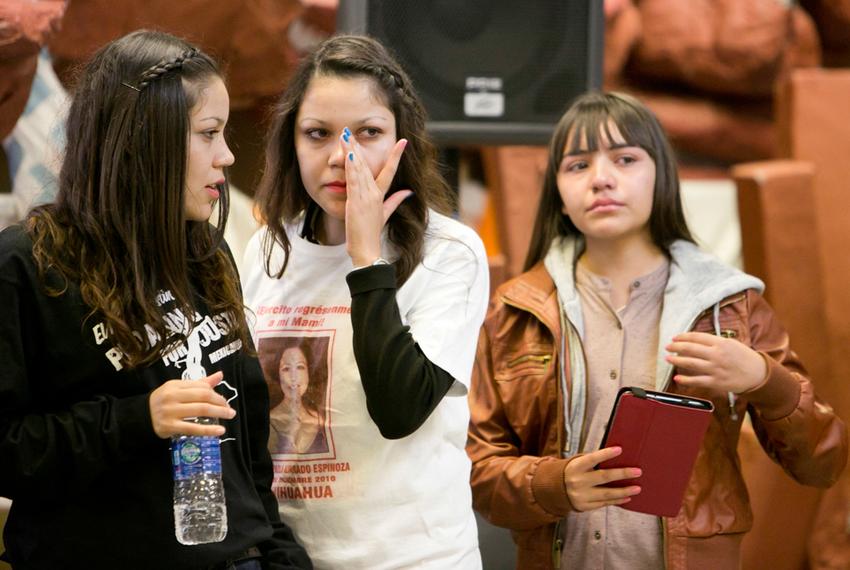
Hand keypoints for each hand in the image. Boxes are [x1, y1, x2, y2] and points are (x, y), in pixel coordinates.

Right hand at [149, 371, 235, 437]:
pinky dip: (209, 430)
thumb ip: (199, 383)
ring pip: (201, 410)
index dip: (216, 393)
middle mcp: (172, 397)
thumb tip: (220, 375)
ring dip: (219, 413)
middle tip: (230, 409)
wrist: (141, 417)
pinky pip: (193, 428)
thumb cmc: (164, 402)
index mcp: (175, 385)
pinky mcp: (169, 427)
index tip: (223, 400)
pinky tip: (220, 430)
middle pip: (203, 397)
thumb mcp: (178, 389)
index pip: (201, 386)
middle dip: (220, 402)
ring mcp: (170, 412)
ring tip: (229, 415)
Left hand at [341, 130, 412, 266]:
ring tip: (345, 137)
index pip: (390, 170)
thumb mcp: (385, 215)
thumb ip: (395, 201)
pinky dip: (351, 168)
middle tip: (350, 131)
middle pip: (368, 165)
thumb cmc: (372, 233)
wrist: (367, 249)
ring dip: (351, 152)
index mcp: (380, 195)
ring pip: (359, 170)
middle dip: (358, 147)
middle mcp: (374, 193)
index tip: (402, 141)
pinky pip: (353, 181)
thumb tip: (408, 192)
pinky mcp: (356, 202)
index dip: (396, 155)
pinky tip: (348, 156)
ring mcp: (365, 197)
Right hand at [563, 446, 641, 511]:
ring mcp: (581, 495)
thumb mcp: (577, 463)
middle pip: (604, 477)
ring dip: (624, 491)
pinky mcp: (584, 506)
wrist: (553, 489)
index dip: (606, 454)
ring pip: (606, 494)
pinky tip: (626, 497)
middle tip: (637, 471)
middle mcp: (577, 481)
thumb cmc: (572, 472)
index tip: (619, 449)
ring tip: (637, 488)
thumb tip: (616, 459)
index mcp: (575, 467)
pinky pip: (604, 504)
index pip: (592, 458)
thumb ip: (592, 461)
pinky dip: (617, 500)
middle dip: (622, 474)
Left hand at [666, 332, 766, 393]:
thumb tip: (695, 340)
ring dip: (677, 361)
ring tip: (668, 358)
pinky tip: (677, 378)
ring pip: (691, 364)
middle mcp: (717, 355)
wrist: (758, 374)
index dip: (683, 337)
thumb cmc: (744, 357)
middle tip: (668, 347)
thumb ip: (714, 342)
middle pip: (690, 349)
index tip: (674, 338)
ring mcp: (716, 369)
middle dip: (676, 347)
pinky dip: (686, 380)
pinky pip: (697, 381)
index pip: (697, 337)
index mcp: (721, 343)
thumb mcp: (731, 344)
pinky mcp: (716, 382)